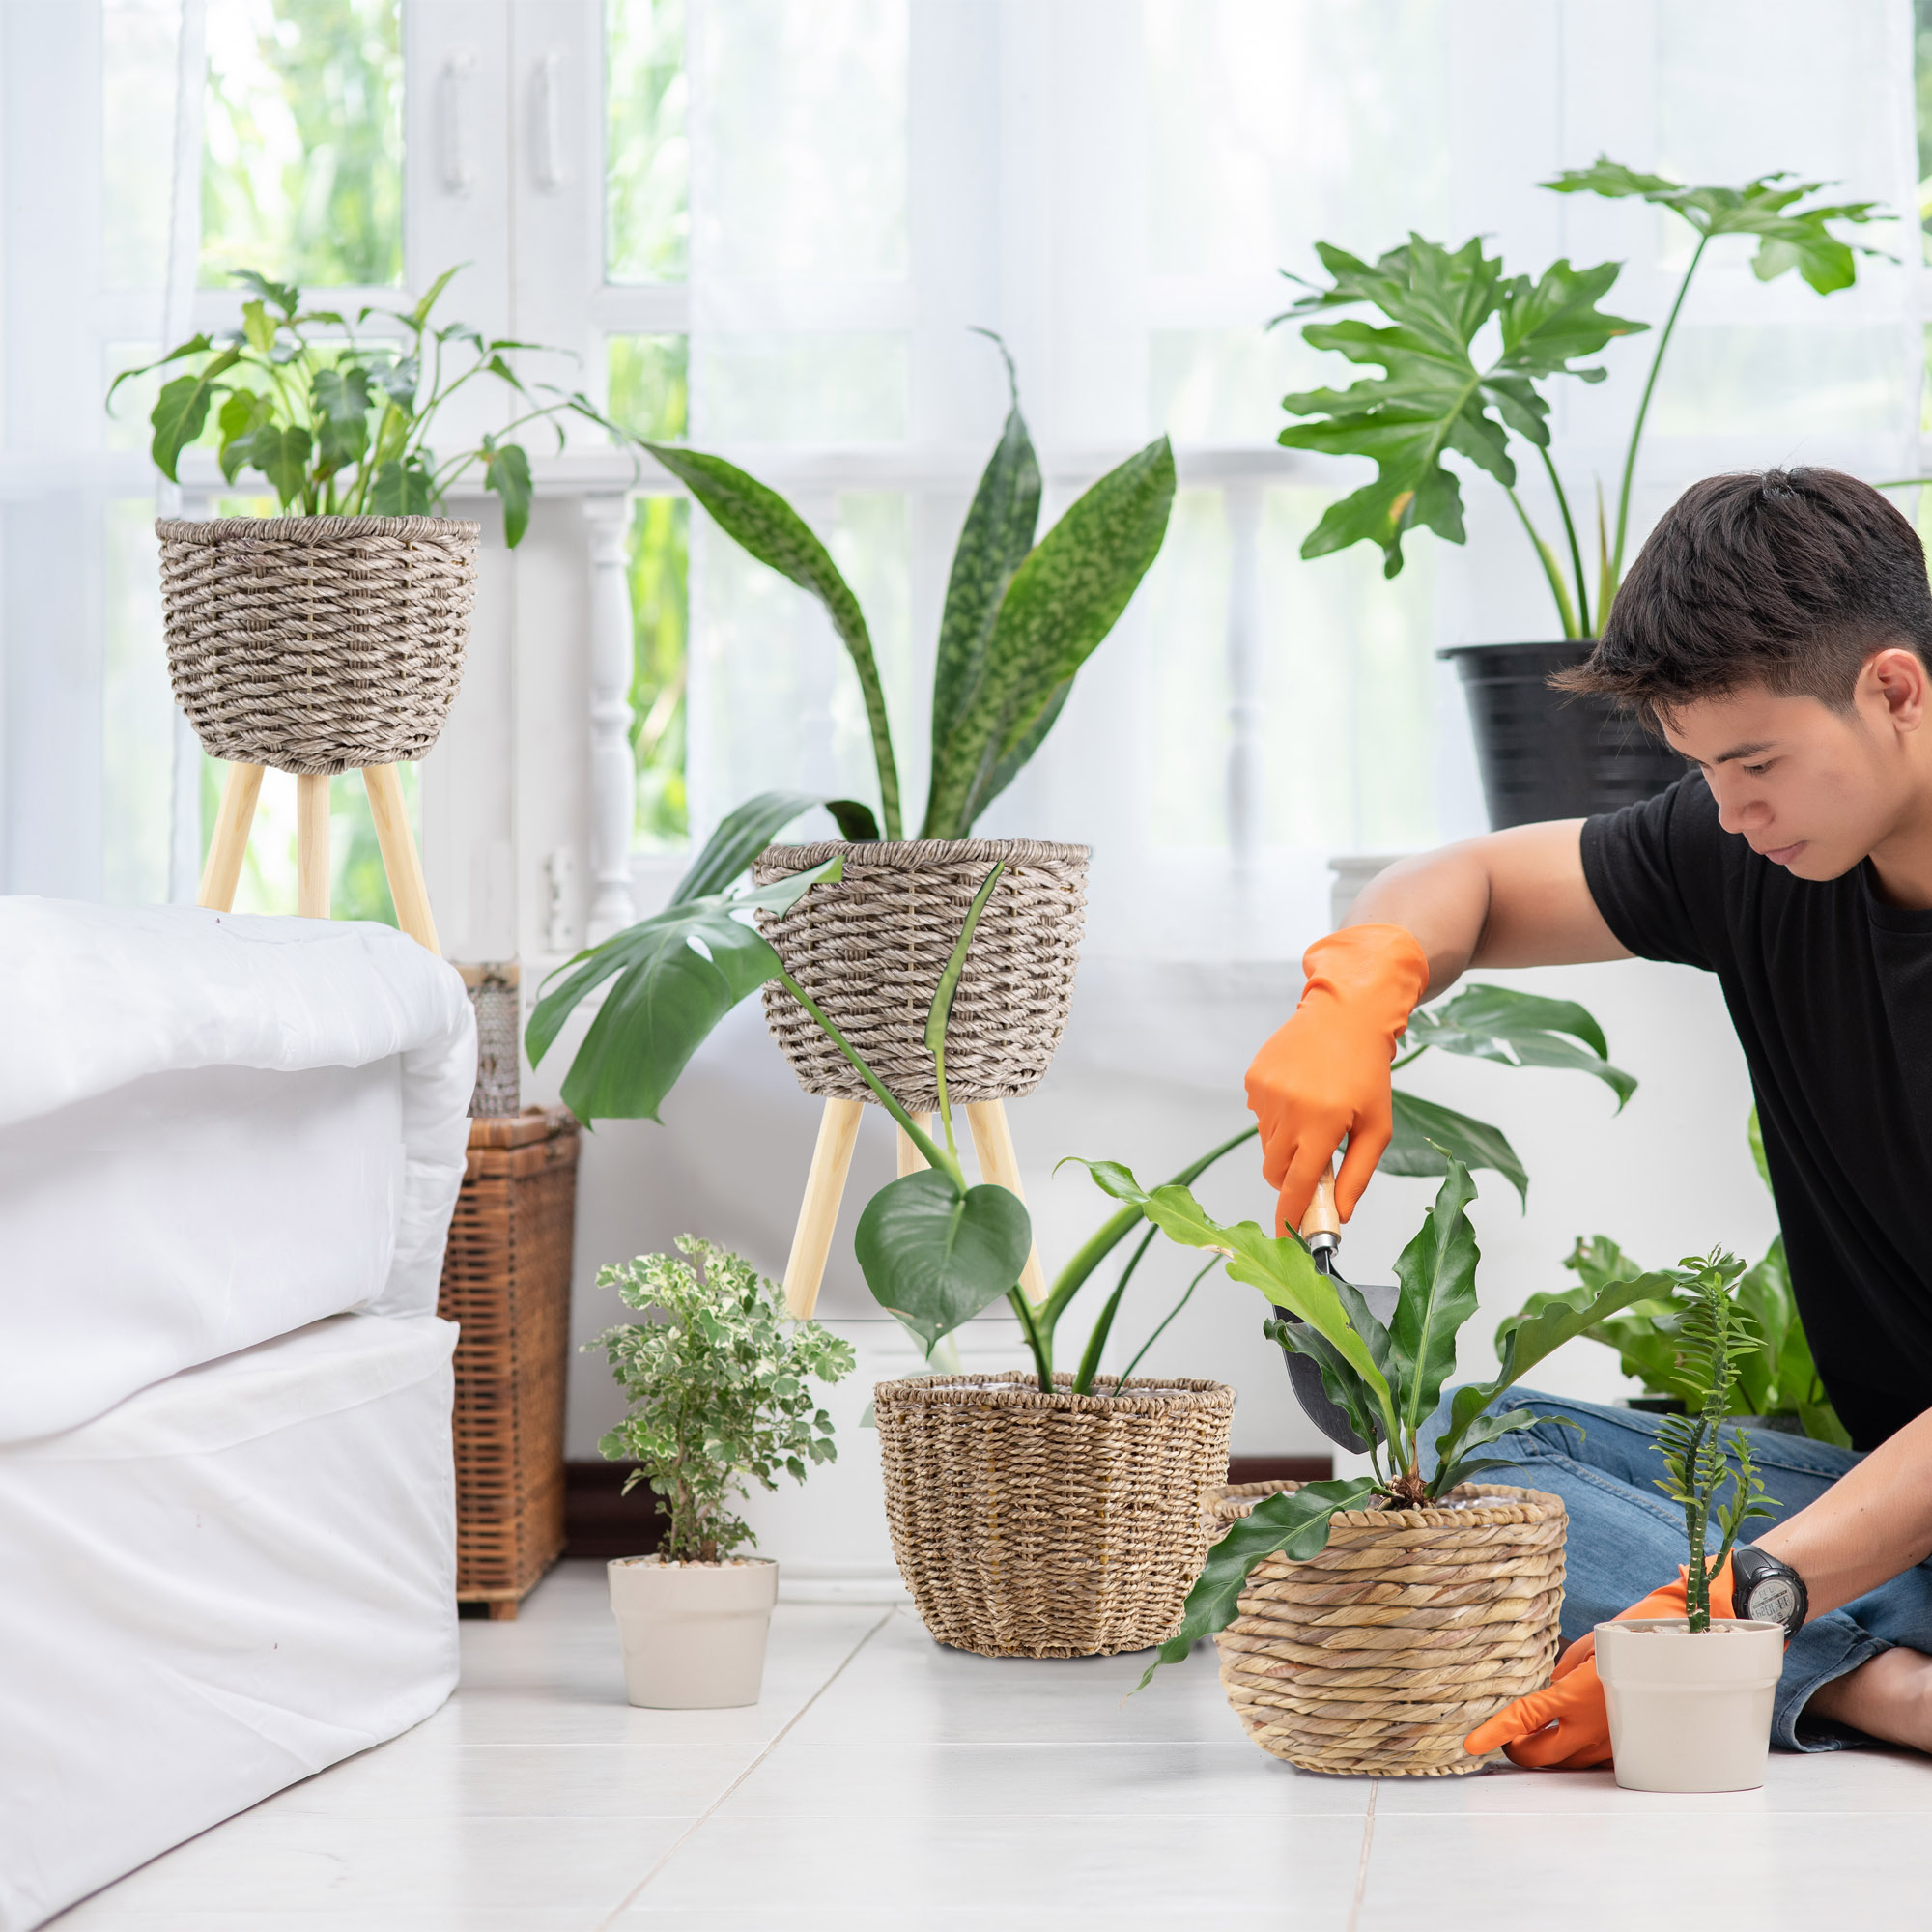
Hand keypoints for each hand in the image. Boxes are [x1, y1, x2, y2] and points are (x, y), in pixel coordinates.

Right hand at [1244, 925, 1429, 1233]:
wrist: (1345, 1013)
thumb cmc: (1368, 1072)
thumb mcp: (1377, 1126)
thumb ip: (1357, 1175)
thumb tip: (1340, 1214)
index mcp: (1322, 1123)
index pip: (1298, 1185)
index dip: (1291, 1216)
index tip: (1287, 1239)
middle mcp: (1289, 1109)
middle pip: (1276, 1171)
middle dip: (1292, 1176)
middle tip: (1316, 1156)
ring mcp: (1266, 1093)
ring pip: (1267, 1145)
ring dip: (1286, 1143)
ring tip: (1313, 1112)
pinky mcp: (1253, 1079)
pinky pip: (1259, 1117)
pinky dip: (1277, 1117)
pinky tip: (1299, 1093)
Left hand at [1462, 1559, 1736, 1767]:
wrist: (1694, 1641)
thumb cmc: (1639, 1633)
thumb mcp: (1590, 1646)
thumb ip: (1563, 1674)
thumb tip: (1547, 1691)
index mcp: (1578, 1695)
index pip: (1525, 1719)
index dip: (1494, 1732)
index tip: (1470, 1743)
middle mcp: (1594, 1726)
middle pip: (1540, 1756)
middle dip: (1517, 1750)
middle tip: (1507, 1735)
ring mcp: (1616, 1741)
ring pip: (1567, 1763)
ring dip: (1549, 1751)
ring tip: (1539, 1730)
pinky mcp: (1634, 1746)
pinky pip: (1595, 1758)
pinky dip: (1578, 1748)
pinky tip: (1575, 1727)